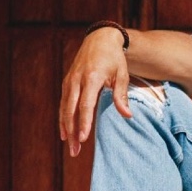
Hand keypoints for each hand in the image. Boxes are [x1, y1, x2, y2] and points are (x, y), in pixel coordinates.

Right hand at [59, 28, 131, 156]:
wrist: (100, 39)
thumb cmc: (114, 58)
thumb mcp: (122, 75)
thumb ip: (121, 96)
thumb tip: (128, 116)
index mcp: (92, 77)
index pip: (86, 104)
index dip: (84, 122)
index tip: (83, 138)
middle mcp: (77, 80)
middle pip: (71, 110)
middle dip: (72, 132)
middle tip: (75, 151)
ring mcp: (70, 81)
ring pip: (64, 108)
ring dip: (66, 128)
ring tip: (71, 147)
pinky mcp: (67, 82)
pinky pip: (63, 103)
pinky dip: (63, 118)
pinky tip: (65, 132)